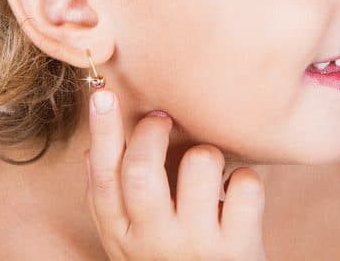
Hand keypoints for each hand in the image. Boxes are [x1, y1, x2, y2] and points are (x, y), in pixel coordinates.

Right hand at [84, 88, 268, 259]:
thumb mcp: (132, 242)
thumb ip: (112, 202)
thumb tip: (93, 149)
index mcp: (122, 236)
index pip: (103, 179)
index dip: (101, 132)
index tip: (102, 94)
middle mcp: (154, 242)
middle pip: (141, 169)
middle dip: (152, 131)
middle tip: (162, 119)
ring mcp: (197, 246)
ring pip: (200, 162)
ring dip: (207, 152)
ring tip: (209, 169)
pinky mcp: (238, 249)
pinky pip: (245, 183)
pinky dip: (245, 178)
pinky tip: (238, 195)